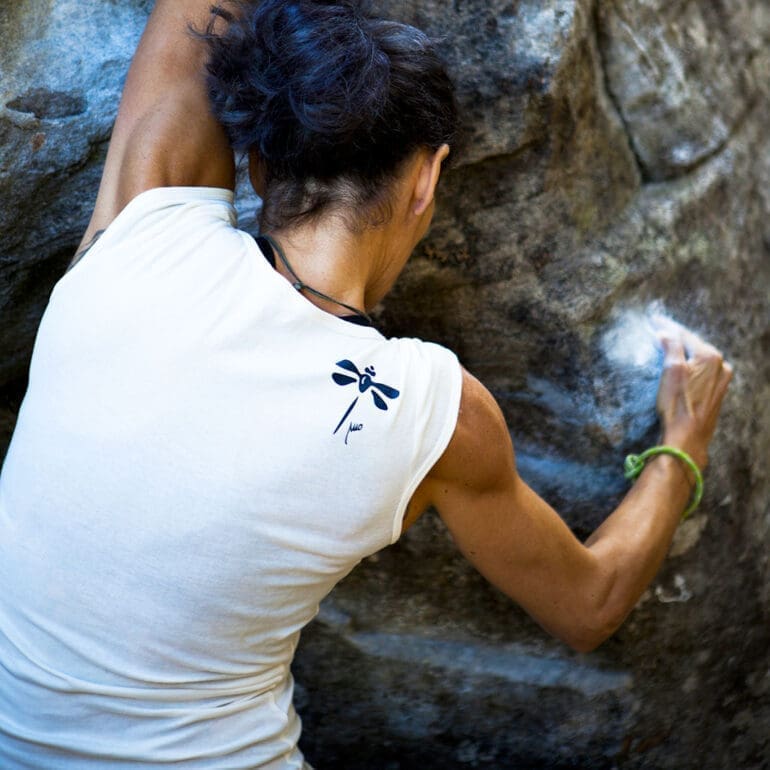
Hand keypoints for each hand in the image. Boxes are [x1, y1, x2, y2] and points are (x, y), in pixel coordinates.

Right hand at [653, 317, 732, 469]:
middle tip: (659, 328)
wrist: (688, 437)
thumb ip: (671, 346)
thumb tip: (665, 332)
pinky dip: (688, 363)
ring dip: (682, 350)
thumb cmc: (678, 405)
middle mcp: (721, 365)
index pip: (684, 334)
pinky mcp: (716, 392)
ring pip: (697, 358)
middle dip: (676, 337)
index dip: (667, 326)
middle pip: (693, 345)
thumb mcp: (671, 370)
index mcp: (710, 356)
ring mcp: (721, 380)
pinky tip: (680, 363)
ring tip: (667, 343)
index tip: (653, 319)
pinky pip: (701, 370)